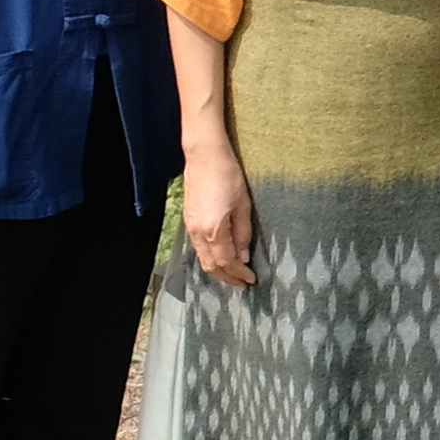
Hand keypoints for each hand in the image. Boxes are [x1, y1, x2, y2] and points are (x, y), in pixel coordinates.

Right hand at [181, 138, 255, 287]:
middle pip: (211, 265)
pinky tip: (220, 257)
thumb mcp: (243, 205)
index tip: (251, 280)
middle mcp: (198, 232)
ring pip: (202, 258)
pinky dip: (209, 257)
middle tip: (242, 284)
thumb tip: (243, 257)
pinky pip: (198, 247)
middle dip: (227, 277)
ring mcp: (190, 226)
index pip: (227, 262)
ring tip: (232, 275)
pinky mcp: (188, 220)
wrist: (204, 155)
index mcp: (213, 230)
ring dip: (217, 269)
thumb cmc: (227, 175)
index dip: (239, 274)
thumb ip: (242, 234)